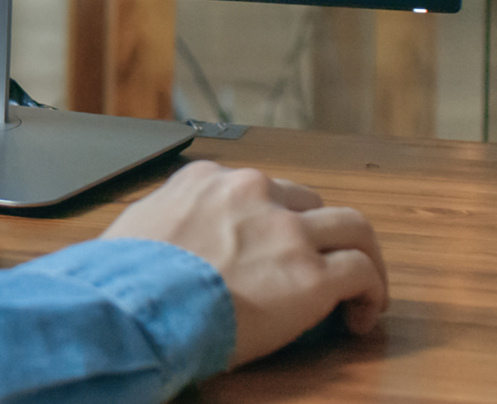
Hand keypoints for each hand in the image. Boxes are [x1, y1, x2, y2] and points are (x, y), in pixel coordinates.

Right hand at [100, 159, 387, 365]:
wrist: (136, 307)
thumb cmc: (125, 279)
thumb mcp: (134, 227)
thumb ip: (162, 221)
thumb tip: (162, 238)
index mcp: (207, 181)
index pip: (258, 189)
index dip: (273, 221)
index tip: (274, 248)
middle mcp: (253, 193)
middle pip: (310, 202)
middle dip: (317, 234)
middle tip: (318, 267)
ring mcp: (286, 231)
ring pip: (353, 226)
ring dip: (363, 255)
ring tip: (363, 288)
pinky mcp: (311, 273)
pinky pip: (363, 272)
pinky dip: (372, 292)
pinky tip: (361, 316)